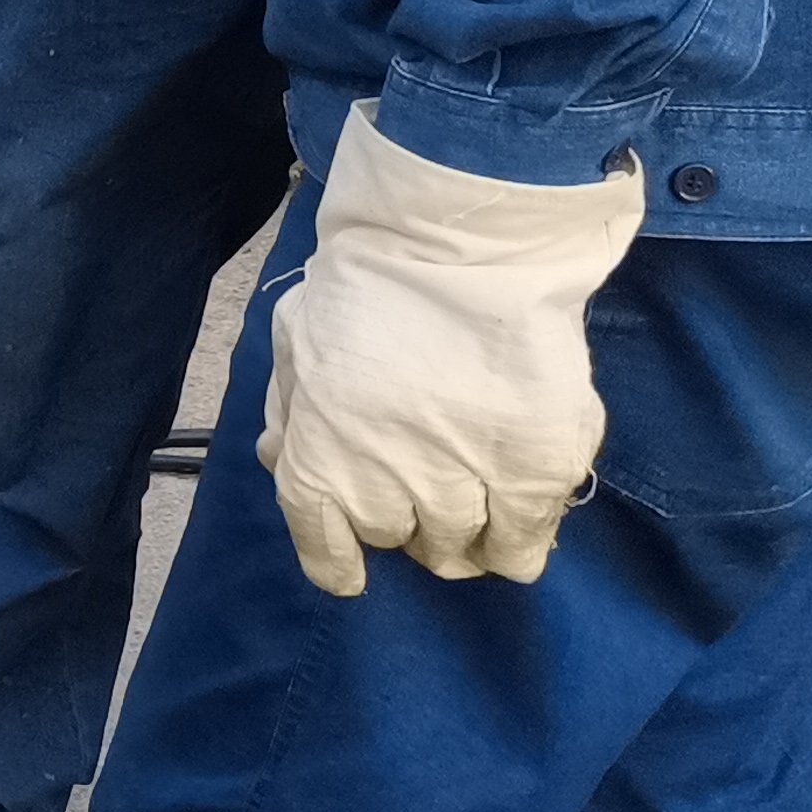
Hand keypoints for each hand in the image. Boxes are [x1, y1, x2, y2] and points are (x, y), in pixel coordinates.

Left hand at [259, 104, 648, 594]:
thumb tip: (277, 459)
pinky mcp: (533, 477)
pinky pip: (526, 546)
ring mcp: (461, 489)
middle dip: (408, 522)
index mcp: (316, 467)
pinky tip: (522, 510)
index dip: (343, 560)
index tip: (356, 559)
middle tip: (427, 480)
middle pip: (400, 545)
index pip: (327, 554)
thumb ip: (289, 412)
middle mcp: (383, 493)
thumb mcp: (295, 344)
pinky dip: (523, 539)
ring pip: (464, 553)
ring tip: (479, 490)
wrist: (459, 251)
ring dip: (468, 531)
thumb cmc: (367, 288)